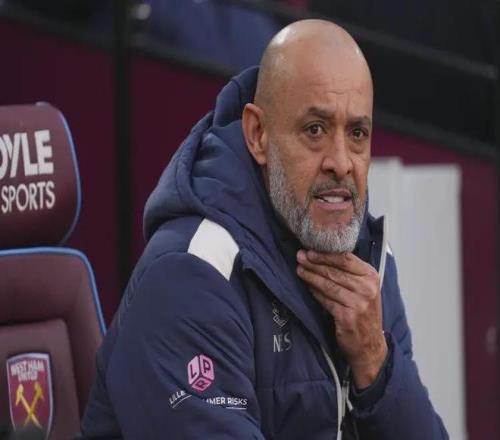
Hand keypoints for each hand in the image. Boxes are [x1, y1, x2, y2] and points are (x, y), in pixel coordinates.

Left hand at [296, 249, 386, 388]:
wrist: (370, 345)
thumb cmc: (363, 313)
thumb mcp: (364, 288)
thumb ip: (349, 273)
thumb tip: (322, 256)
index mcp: (371, 276)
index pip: (346, 259)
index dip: (325, 254)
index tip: (310, 250)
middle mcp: (367, 288)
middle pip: (335, 271)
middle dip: (314, 263)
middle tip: (300, 257)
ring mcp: (358, 303)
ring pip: (328, 284)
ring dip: (311, 276)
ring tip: (299, 270)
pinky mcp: (348, 317)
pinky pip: (326, 300)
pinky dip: (315, 292)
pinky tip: (307, 286)